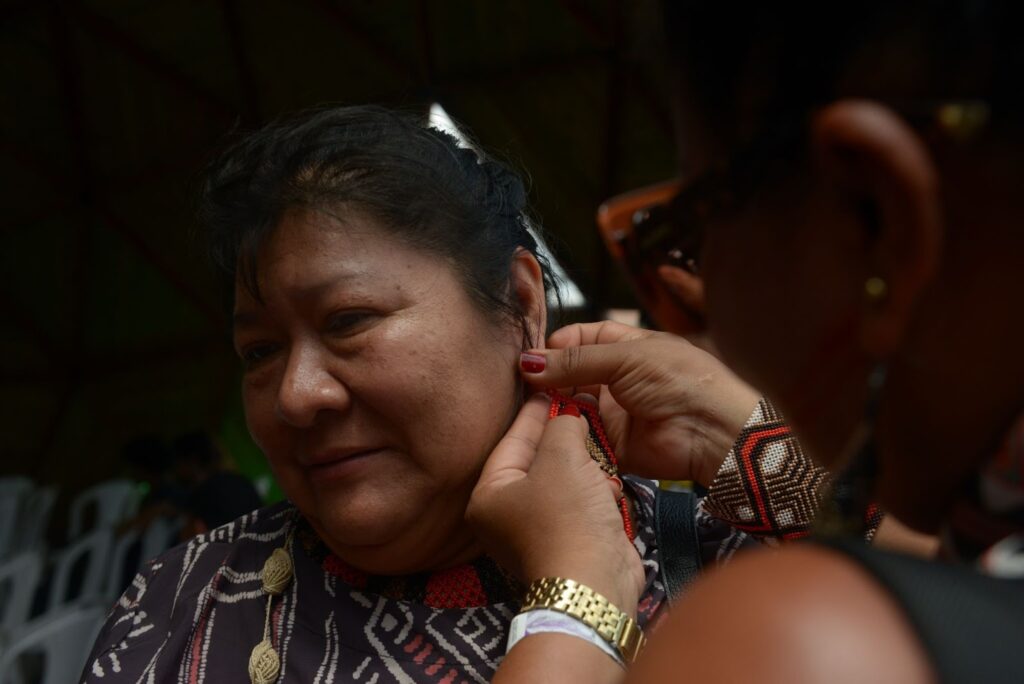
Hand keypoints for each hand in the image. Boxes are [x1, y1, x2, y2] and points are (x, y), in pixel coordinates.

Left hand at [466, 394, 643, 612]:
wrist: (593, 584)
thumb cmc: (567, 516)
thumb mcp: (562, 457)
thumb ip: (562, 425)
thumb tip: (569, 416)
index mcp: (489, 494)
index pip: (512, 440)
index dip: (535, 411)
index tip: (553, 388)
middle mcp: (506, 515)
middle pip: (537, 460)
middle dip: (563, 439)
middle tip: (580, 409)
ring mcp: (536, 531)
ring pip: (562, 481)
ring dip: (584, 468)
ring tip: (597, 449)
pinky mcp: (567, 543)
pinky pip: (579, 504)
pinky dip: (595, 494)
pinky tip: (609, 488)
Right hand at [520, 320, 759, 485]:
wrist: (712, 432)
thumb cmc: (678, 380)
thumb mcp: (626, 358)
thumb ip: (576, 360)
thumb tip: (528, 361)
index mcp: (628, 348)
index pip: (583, 339)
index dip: (559, 345)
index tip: (535, 356)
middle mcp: (619, 379)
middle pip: (572, 375)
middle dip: (549, 379)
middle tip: (525, 386)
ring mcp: (615, 412)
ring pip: (572, 407)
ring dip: (553, 408)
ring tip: (532, 409)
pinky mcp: (613, 445)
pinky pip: (581, 439)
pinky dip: (564, 436)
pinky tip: (546, 433)